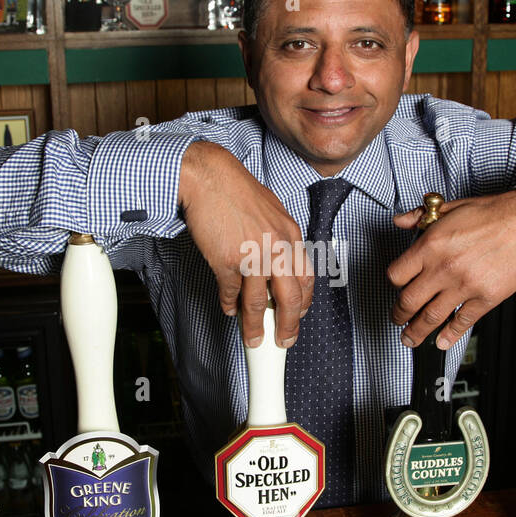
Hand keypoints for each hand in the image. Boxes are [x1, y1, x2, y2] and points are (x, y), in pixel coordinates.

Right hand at [179, 140, 314, 347]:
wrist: (210, 177)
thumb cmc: (237, 190)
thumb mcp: (271, 212)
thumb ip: (279, 238)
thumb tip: (278, 264)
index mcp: (291, 235)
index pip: (305, 278)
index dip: (304, 302)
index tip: (299, 315)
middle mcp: (276, 248)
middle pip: (290, 298)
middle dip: (288, 324)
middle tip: (285, 339)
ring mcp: (252, 256)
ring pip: (257, 303)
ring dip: (255, 326)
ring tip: (254, 339)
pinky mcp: (227, 261)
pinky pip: (231, 292)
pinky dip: (230, 305)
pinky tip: (230, 310)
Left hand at [388, 191, 515, 349]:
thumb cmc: (494, 213)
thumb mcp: (451, 207)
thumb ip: (421, 215)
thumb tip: (401, 221)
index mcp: (432, 245)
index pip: (397, 275)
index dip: (393, 284)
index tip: (397, 288)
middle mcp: (444, 267)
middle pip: (408, 301)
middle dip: (399, 315)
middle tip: (397, 320)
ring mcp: (465, 285)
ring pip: (431, 317)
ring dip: (416, 332)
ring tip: (411, 338)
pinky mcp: (486, 297)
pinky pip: (463, 322)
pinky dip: (450, 336)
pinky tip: (442, 341)